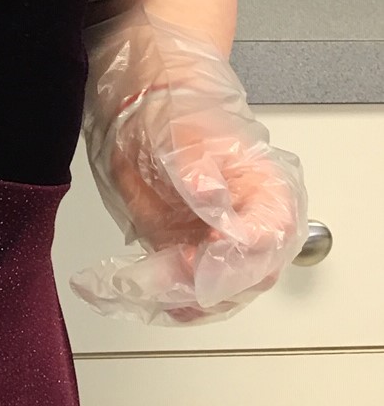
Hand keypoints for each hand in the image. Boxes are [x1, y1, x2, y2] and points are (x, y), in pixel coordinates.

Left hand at [74, 102, 307, 324]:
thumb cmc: (181, 113)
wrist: (155, 107)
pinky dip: (164, 298)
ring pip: (216, 294)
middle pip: (245, 277)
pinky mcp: (193, 254)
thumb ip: (197, 169)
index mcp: (269, 192)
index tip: (199, 254)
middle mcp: (254, 227)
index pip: (270, 237)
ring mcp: (223, 246)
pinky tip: (136, 295)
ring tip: (136, 284)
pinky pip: (188, 291)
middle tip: (158, 275)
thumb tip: (211, 195)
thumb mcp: (185, 133)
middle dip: (201, 284)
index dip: (236, 254)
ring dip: (178, 297)